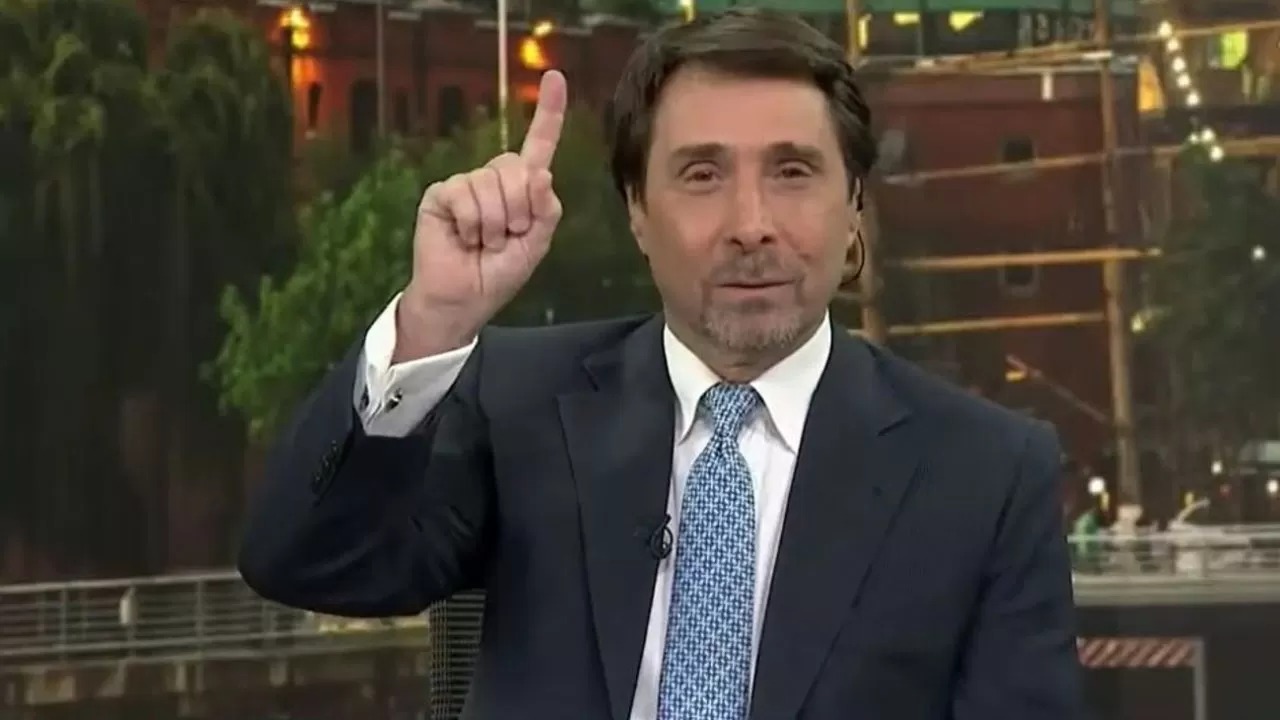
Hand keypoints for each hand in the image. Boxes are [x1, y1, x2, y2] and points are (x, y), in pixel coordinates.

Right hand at [397, 70, 566, 357]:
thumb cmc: (498, 274)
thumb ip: (546, 212)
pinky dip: (471, 224)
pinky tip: (464, 239)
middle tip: (507, 236)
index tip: (554, 77)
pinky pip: (464, 195)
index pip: (539, 144)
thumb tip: (541, 174)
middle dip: (519, 209)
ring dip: (494, 223)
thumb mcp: (535, 245)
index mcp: (523, 189)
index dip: (549, 113)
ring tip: (483, 242)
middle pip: (516, 168)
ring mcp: (466, 185)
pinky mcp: (441, 194)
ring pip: (490, 184)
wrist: (464, 299)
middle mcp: (494, 179)